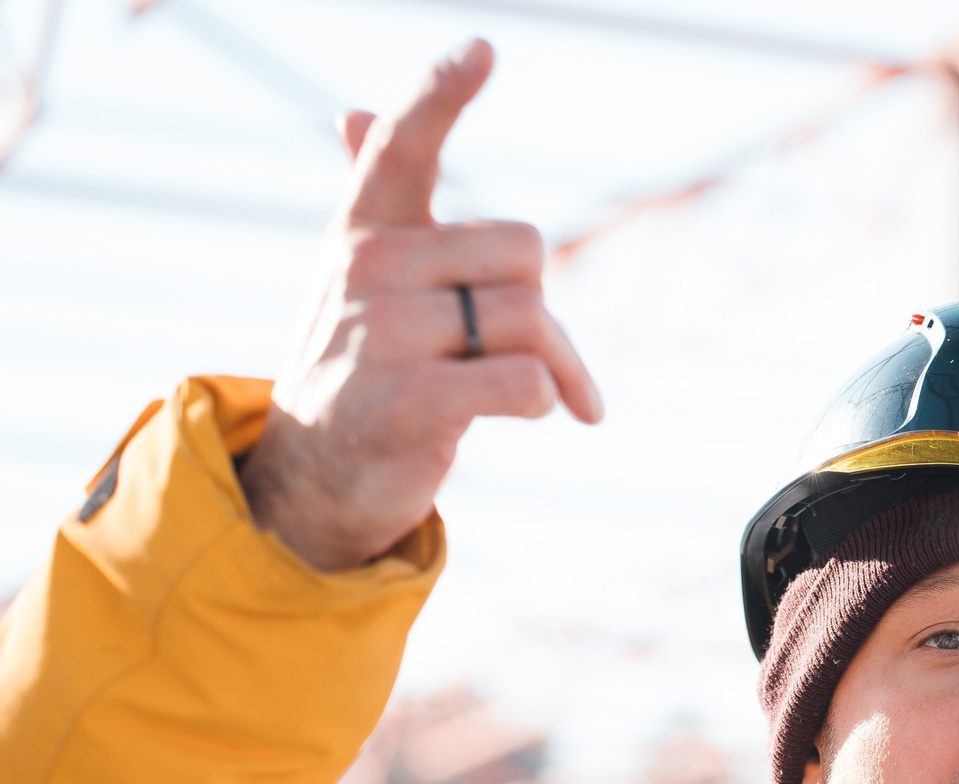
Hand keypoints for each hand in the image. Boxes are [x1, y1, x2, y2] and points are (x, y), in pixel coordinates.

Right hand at [237, 41, 601, 571]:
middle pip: (527, 252)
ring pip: (533, 319)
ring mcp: (384, 337)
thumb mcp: (358, 277)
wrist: (315, 479)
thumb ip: (373, 197)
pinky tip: (524, 415)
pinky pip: (527, 381)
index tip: (483, 47)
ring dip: (560, 367)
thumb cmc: (359, 364)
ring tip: (535, 395)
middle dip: (545, 307)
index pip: (406, 146)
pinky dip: (546, 403)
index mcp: (366, 230)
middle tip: (527, 351)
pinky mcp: (411, 405)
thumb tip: (355, 113)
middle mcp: (369, 270)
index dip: (442, 94)